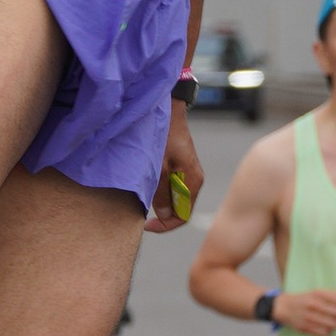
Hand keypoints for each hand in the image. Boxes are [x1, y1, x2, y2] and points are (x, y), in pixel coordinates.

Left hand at [145, 101, 202, 233]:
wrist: (169, 110)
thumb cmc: (164, 135)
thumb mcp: (159, 166)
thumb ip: (161, 192)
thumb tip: (163, 215)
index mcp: (193, 181)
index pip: (183, 216)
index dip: (164, 225)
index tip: (146, 225)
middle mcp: (193, 179)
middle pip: (179, 209)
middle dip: (161, 215)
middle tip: (141, 215)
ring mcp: (188, 173)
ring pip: (174, 198)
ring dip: (159, 203)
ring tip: (142, 200)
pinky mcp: (180, 166)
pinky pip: (172, 187)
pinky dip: (160, 191)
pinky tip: (148, 187)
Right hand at [270, 284, 335, 335]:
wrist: (283, 307)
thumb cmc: (305, 299)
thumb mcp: (318, 292)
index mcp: (318, 294)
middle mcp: (313, 305)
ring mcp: (308, 317)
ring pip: (332, 325)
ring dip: (334, 324)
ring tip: (330, 322)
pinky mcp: (305, 328)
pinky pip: (324, 334)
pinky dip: (328, 332)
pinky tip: (325, 328)